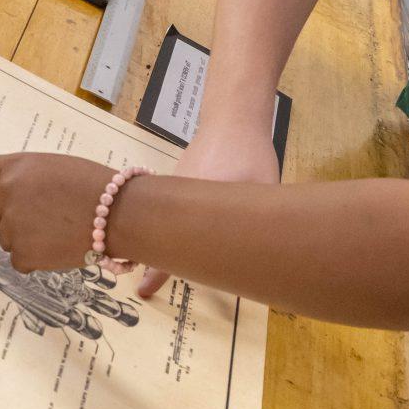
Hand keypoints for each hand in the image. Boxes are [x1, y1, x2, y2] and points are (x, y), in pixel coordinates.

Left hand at [0, 152, 115, 273]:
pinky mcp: (22, 252)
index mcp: (18, 167)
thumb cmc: (98, 187)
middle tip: (50, 217)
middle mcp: (7, 194)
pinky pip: (21, 259)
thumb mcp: (57, 171)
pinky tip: (59, 247)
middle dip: (15, 217)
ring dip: (30, 238)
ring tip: (62, 230)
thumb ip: (30, 183)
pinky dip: (37, 258)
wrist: (117, 213)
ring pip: (10, 239)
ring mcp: (12, 225)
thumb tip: (19, 207)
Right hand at [131, 130, 277, 296]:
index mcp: (195, 205)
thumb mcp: (265, 190)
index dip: (158, 271)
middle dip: (158, 262)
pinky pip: (171, 211)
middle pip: (162, 237)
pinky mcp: (178, 183)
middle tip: (148, 287)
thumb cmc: (250, 153)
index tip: (143, 291)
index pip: (173, 245)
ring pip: (166, 224)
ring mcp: (174, 189)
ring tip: (170, 264)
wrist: (233, 117)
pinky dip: (174, 225)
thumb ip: (260, 224)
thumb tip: (262, 258)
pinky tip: (188, 234)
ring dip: (167, 242)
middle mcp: (176, 199)